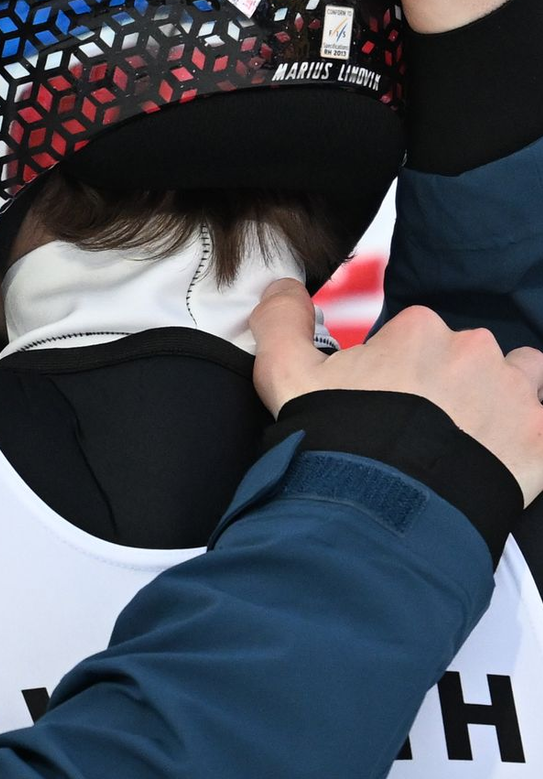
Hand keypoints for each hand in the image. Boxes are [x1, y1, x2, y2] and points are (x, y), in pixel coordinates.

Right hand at [250, 279, 542, 503]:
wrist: (379, 511)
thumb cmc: (336, 439)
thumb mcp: (286, 373)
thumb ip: (281, 320)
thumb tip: (282, 286)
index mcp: (420, 329)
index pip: (417, 335)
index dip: (399, 367)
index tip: (385, 398)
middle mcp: (474, 351)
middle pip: (468, 355)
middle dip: (450, 382)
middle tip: (422, 424)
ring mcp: (515, 396)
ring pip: (522, 378)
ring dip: (502, 397)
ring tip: (470, 437)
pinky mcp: (542, 442)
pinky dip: (531, 435)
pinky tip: (506, 456)